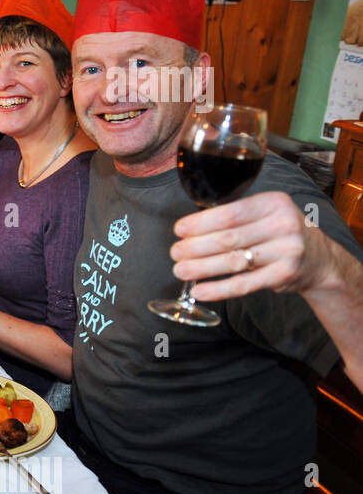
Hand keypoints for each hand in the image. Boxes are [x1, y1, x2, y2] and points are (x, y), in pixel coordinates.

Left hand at [171, 191, 325, 299]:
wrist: (318, 258)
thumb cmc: (278, 232)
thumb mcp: (265, 213)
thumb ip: (235, 215)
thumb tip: (189, 227)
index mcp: (273, 203)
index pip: (230, 213)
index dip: (200, 224)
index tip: (179, 231)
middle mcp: (283, 224)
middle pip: (228, 238)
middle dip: (195, 247)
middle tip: (175, 253)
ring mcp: (287, 250)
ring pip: (234, 261)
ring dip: (202, 268)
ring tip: (180, 270)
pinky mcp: (284, 275)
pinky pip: (245, 284)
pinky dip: (218, 289)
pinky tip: (199, 290)